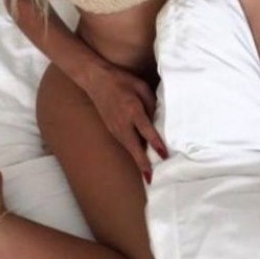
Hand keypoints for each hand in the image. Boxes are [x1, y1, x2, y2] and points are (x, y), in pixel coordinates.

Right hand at [84, 61, 167, 182]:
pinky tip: (139, 157)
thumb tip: (158, 119)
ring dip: (137, 160)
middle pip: (134, 147)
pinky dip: (132, 152)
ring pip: (128, 148)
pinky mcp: (110, 128)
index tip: (164, 155)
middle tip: (151, 179)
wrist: (95, 79)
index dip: (156, 143)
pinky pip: (124, 143)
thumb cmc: (122, 80)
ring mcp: (114, 127)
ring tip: (148, 174)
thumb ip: (151, 103)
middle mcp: (122, 122)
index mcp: (132, 109)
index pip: (146, 130)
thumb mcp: (141, 86)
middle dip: (143, 164)